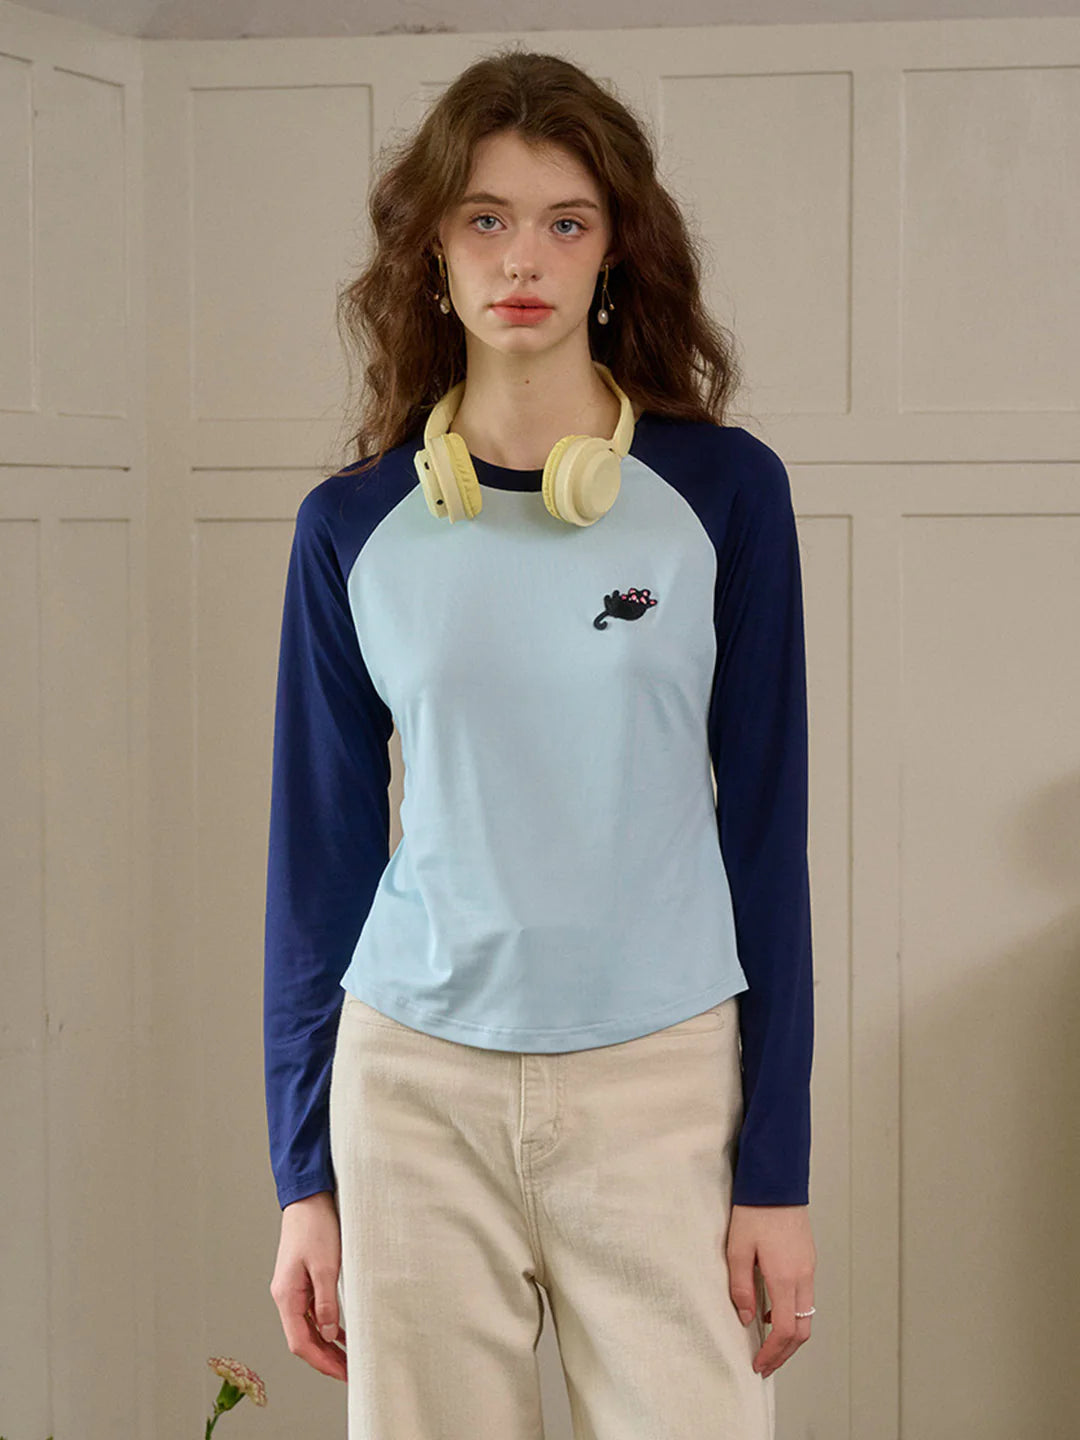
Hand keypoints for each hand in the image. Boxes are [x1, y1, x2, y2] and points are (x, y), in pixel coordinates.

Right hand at [269, 1190, 347, 1380]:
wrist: (308, 1199)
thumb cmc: (315, 1227)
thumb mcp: (325, 1266)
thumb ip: (326, 1303)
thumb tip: (328, 1334)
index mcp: (286, 1296)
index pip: (300, 1342)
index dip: (321, 1361)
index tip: (342, 1373)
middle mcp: (285, 1297)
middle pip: (303, 1339)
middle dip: (325, 1358)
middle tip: (349, 1372)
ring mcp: (292, 1290)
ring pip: (307, 1328)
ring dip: (326, 1344)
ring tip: (347, 1358)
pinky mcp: (301, 1281)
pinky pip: (312, 1313)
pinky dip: (326, 1326)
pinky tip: (340, 1333)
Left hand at [726, 1203, 815, 1379]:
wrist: (776, 1182)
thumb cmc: (755, 1211)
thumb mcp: (738, 1248)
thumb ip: (741, 1287)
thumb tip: (747, 1318)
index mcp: (785, 1277)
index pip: (784, 1330)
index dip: (772, 1353)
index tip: (757, 1364)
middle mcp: (803, 1277)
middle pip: (801, 1331)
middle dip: (784, 1354)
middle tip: (765, 1364)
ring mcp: (809, 1268)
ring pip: (807, 1317)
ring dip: (789, 1337)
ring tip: (768, 1344)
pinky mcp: (808, 1260)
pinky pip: (805, 1298)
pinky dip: (792, 1316)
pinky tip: (772, 1313)